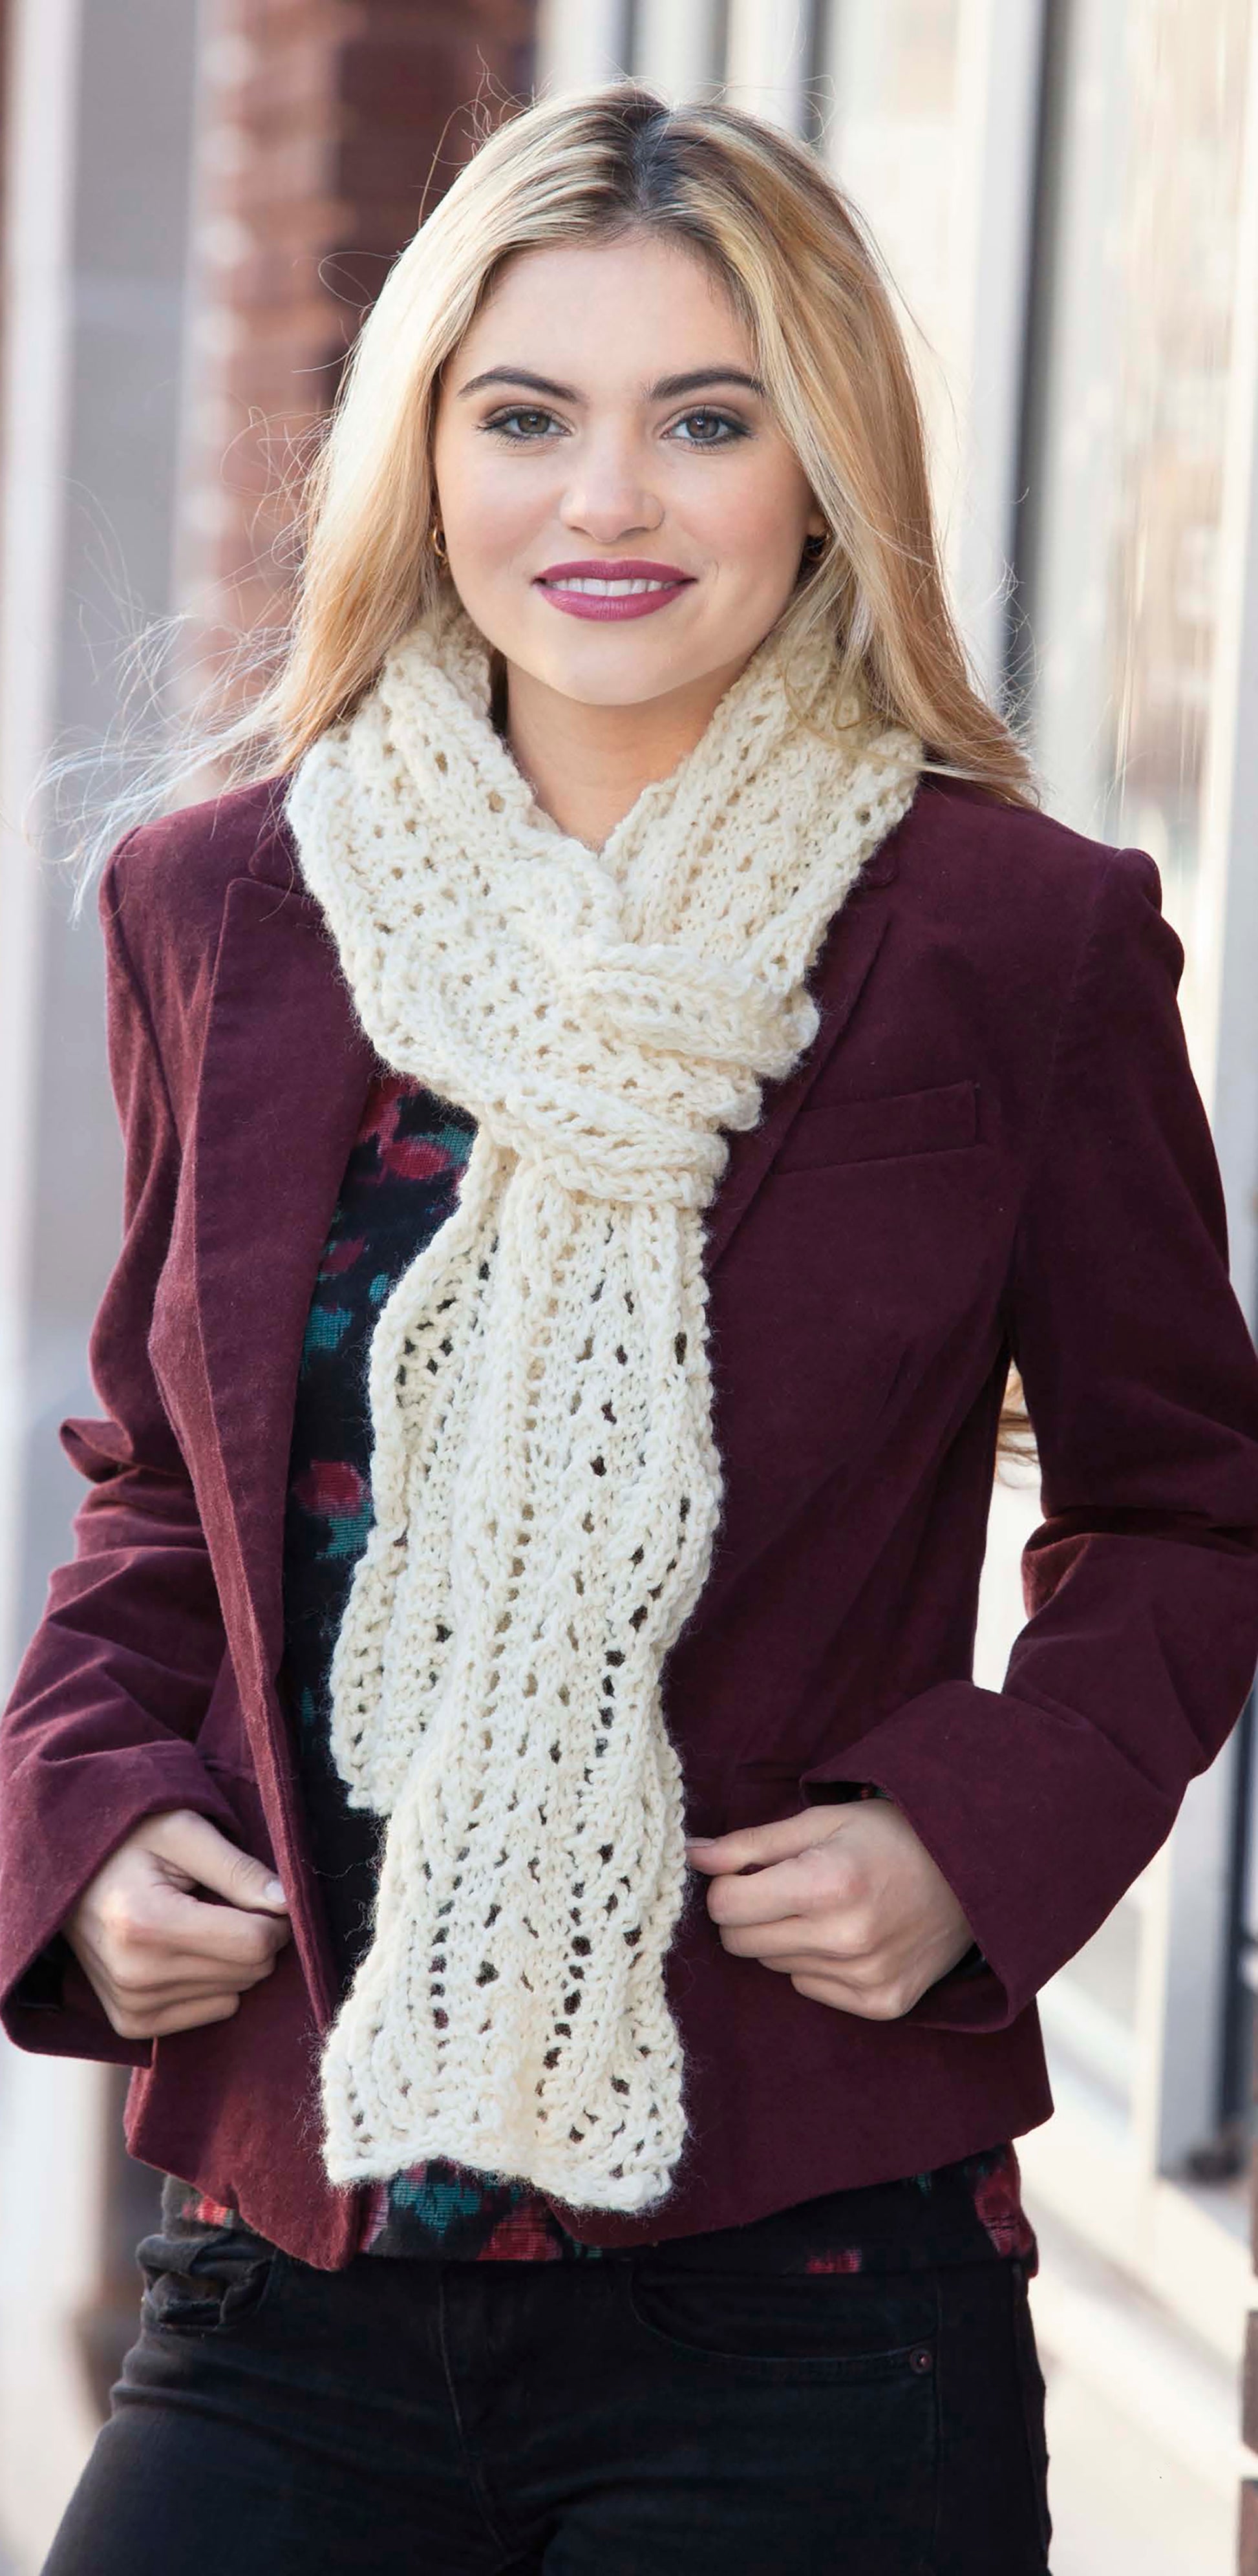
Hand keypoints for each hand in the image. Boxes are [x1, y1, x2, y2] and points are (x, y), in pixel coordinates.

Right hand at [63, 1808, 291, 2039]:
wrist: (68, 1874)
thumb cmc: (131, 1841)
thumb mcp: (184, 1832)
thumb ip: (238, 1868)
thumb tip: (288, 1904)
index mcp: (146, 1923)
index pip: (253, 1944)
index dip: (275, 1918)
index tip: (264, 1894)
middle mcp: (135, 1975)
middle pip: (248, 1972)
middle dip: (257, 1937)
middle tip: (231, 1904)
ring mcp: (130, 2005)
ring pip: (235, 1995)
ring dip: (234, 1960)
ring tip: (201, 1923)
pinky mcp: (131, 2024)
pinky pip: (212, 2012)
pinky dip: (214, 1983)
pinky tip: (187, 1951)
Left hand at [687, 1799, 974, 2019]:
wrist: (975, 1871)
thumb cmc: (891, 1835)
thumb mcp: (820, 1821)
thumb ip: (750, 1844)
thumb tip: (691, 1855)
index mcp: (827, 1883)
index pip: (726, 1905)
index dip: (728, 1883)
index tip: (751, 1870)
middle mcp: (846, 1938)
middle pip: (740, 1941)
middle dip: (749, 1911)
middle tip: (787, 1886)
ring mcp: (867, 1977)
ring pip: (773, 1965)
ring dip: (784, 1936)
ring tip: (826, 1906)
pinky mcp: (883, 2004)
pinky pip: (809, 1987)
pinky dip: (816, 1963)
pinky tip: (850, 1934)